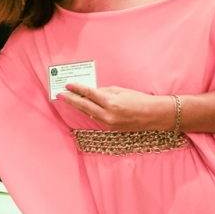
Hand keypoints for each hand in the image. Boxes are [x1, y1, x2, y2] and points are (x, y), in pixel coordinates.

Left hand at [57, 83, 172, 131]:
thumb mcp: (120, 91)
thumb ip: (103, 91)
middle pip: (84, 105)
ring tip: (69, 100)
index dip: (77, 89)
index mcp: (110, 102)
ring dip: (78, 106)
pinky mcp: (111, 128)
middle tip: (60, 94)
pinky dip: (89, 112)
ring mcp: (108, 123)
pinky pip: (96, 118)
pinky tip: (83, 107)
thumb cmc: (139, 99)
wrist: (153, 115)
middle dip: (71, 99)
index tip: (68, 85)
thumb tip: (90, 91)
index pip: (89, 94)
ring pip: (88, 113)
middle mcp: (107, 114)